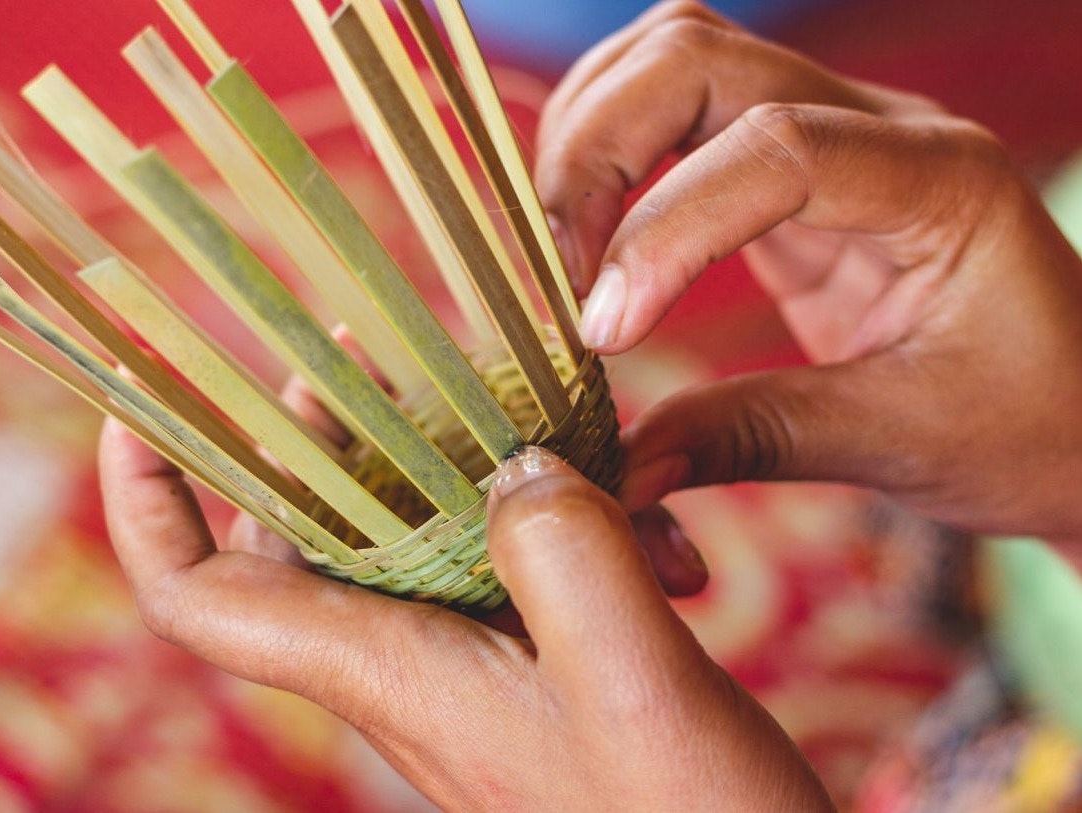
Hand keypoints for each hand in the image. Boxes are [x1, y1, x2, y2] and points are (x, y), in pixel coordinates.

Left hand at [100, 425, 832, 809]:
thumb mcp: (631, 676)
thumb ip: (562, 551)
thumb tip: (513, 460)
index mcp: (391, 670)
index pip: (201, 593)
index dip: (147, 500)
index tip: (141, 405)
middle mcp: (407, 664)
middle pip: (298, 537)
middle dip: (311, 440)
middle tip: (359, 361)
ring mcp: (469, 665)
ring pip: (410, 536)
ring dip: (461, 467)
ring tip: (548, 423)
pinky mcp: (532, 664)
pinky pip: (505, 561)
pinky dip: (557, 518)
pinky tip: (649, 525)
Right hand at [536, 0, 1081, 541]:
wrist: (1077, 418)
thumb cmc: (1030, 428)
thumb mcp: (903, 442)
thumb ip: (754, 440)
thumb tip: (620, 468)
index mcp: (938, 178)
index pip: (773, 148)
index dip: (664, 231)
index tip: (603, 335)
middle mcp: (877, 128)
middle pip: (696, 56)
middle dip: (595, 151)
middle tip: (558, 275)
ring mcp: (828, 138)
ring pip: (673, 62)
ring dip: (590, 139)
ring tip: (562, 256)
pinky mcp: (786, 178)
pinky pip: (675, 122)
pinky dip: (608, 160)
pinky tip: (589, 241)